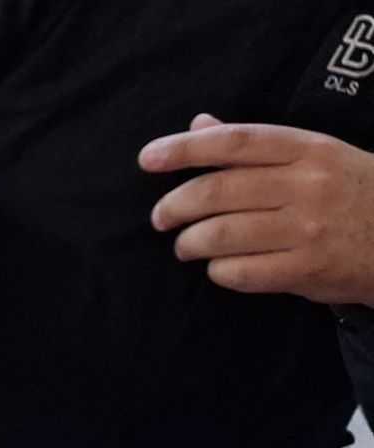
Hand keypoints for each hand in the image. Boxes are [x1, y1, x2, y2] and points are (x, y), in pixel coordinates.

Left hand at [141, 114, 373, 304]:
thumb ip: (255, 145)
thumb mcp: (315, 155)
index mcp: (307, 149)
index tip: (147, 159)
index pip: (234, 142)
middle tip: (161, 218)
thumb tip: (200, 123)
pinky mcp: (307, 269)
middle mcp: (307, 185)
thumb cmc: (351, 192)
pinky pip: (238, 272)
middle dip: (173, 207)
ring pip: (219, 235)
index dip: (183, 149)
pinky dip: (217, 271)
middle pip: (216, 191)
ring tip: (186, 246)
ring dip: (189, 244)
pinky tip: (220, 267)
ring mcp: (308, 229)